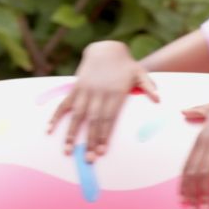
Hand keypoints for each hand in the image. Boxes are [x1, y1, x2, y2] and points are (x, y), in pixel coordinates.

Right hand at [47, 41, 158, 161]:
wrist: (105, 48)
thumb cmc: (125, 65)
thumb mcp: (140, 73)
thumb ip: (148, 86)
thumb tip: (158, 99)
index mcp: (115, 93)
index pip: (109, 118)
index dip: (104, 135)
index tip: (102, 152)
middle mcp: (98, 93)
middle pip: (93, 121)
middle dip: (90, 141)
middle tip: (88, 160)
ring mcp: (85, 91)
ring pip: (77, 115)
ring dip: (72, 134)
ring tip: (68, 151)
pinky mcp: (75, 88)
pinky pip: (64, 104)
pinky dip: (56, 117)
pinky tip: (49, 129)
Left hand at [180, 85, 208, 208]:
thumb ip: (197, 112)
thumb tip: (183, 111)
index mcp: (200, 137)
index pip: (187, 166)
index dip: (184, 184)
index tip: (182, 200)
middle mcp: (204, 142)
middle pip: (193, 173)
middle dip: (191, 195)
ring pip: (205, 174)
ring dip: (204, 195)